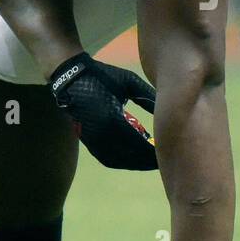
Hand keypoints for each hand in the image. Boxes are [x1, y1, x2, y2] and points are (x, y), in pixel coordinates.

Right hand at [49, 52, 156, 170]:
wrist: (71, 78)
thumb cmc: (103, 76)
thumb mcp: (129, 82)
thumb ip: (148, 97)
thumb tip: (168, 109)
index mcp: (112, 118)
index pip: (138, 143)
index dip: (152, 151)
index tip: (166, 152)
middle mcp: (101, 133)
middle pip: (129, 156)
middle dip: (145, 160)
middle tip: (161, 160)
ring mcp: (92, 139)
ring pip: (117, 161)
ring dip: (134, 164)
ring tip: (149, 162)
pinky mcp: (88, 141)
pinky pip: (107, 159)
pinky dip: (121, 162)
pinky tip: (132, 160)